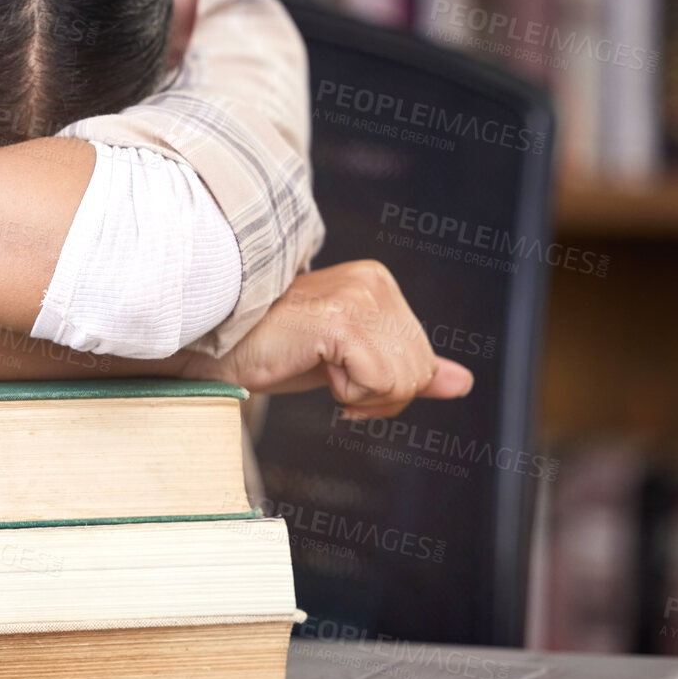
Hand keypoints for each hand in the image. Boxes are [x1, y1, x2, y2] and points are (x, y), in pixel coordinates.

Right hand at [182, 260, 473, 418]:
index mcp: (379, 284)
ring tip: (315, 366)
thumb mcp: (349, 363)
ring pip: (403, 382)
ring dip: (358, 395)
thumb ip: (406, 368)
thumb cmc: (273, 352)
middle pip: (418, 373)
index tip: (339, 377)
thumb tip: (462, 382)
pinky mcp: (343, 320)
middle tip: (327, 377)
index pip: (421, 360)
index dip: (385, 388)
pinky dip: (346, 394)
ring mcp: (360, 298)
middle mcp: (375, 282)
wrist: (215, 349)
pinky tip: (310, 366)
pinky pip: (379, 384)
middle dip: (376, 396)